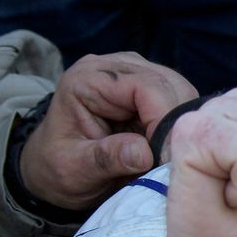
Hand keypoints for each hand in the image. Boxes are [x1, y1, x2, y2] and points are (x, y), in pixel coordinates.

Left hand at [19, 51, 196, 210]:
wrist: (53, 169)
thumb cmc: (59, 168)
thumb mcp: (75, 169)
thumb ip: (106, 158)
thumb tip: (144, 153)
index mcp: (88, 79)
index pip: (146, 87)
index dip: (163, 120)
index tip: (165, 158)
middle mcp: (115, 67)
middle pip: (170, 85)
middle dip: (175, 125)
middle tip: (169, 161)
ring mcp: (137, 73)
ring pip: (183, 92)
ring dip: (180, 126)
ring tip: (164, 156)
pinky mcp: (152, 87)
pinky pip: (182, 102)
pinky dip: (180, 126)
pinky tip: (166, 147)